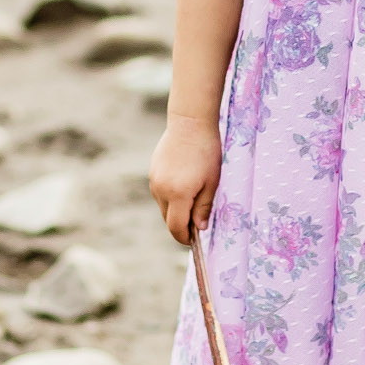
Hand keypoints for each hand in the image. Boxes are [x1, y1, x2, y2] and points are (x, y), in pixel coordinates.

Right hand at [150, 116, 221, 243]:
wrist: (190, 124)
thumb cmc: (206, 152)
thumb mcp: (212, 182)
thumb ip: (204, 207)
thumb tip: (200, 228)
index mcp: (178, 194)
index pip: (176, 227)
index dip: (185, 238)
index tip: (194, 240)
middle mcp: (161, 190)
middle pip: (168, 220)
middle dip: (181, 225)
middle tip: (198, 222)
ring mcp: (154, 181)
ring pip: (163, 207)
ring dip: (176, 211)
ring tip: (194, 199)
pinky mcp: (152, 173)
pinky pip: (160, 194)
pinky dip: (171, 198)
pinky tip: (185, 185)